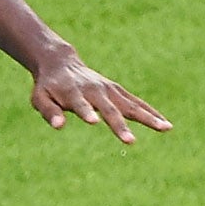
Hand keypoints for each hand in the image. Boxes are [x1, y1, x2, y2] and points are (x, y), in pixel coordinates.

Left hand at [28, 50, 170, 144]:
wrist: (61, 64)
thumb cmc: (48, 87)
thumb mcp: (40, 99)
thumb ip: (48, 112)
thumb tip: (58, 126)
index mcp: (73, 93)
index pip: (80, 105)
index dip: (86, 112)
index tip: (93, 122)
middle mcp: (95, 90)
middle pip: (110, 108)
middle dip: (120, 125)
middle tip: (130, 141)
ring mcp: (109, 89)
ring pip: (130, 104)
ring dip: (147, 117)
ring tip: (165, 128)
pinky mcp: (117, 90)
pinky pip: (136, 102)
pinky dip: (150, 112)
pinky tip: (165, 124)